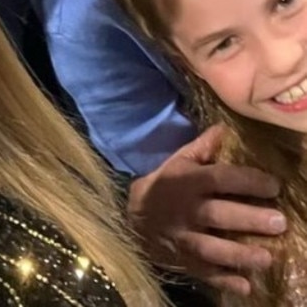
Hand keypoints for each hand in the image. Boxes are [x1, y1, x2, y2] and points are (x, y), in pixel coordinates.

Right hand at [126, 126, 285, 295]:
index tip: (274, 186)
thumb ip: (204, 146)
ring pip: (211, 248)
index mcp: (187, 181)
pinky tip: (245, 285)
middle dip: (249, 219)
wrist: (134, 215)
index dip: (246, 181)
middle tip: (279, 223)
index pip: (219, 178)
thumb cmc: (165, 183)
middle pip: (218, 215)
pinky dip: (223, 280)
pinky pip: (203, 273)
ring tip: (267, 258)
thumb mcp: (179, 160)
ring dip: (239, 254)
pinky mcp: (182, 261)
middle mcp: (186, 210)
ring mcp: (183, 238)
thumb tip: (227, 128)